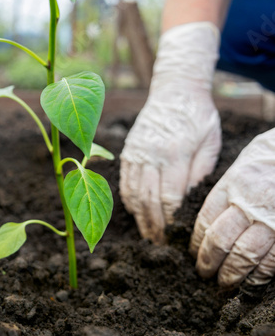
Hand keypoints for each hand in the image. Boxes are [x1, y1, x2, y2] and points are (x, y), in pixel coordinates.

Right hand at [120, 22, 220, 242]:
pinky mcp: (129, 150)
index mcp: (175, 152)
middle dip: (154, 226)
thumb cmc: (198, 116)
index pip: (170, 197)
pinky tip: (137, 212)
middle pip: (148, 200)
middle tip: (160, 244)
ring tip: (148, 234)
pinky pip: (124, 181)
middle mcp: (151, 154)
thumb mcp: (210, 142)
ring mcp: (136, 152)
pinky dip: (129, 200)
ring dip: (139, 218)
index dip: (171, 221)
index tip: (176, 237)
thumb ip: (201, 172)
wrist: (174, 90)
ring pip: (133, 193)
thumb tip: (192, 202)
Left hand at [190, 128, 274, 286]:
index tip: (193, 253)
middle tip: (203, 274)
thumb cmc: (269, 157)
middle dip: (208, 262)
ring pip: (243, 254)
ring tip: (223, 283)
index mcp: (232, 184)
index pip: (205, 219)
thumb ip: (226, 191)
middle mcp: (248, 201)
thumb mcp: (241, 166)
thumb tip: (209, 220)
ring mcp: (270, 218)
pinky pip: (271, 260)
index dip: (196, 241)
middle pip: (219, 240)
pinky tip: (251, 282)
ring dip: (231, 274)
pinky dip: (259, 275)